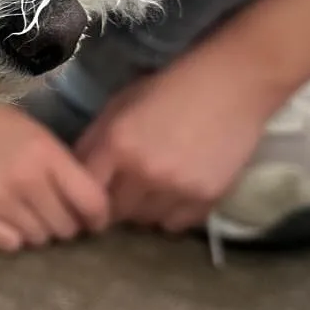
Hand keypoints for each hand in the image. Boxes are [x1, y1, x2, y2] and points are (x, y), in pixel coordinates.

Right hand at [0, 104, 110, 251]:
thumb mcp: (32, 132)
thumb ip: (57, 165)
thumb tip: (81, 201)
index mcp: (46, 155)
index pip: (92, 202)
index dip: (97, 217)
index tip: (92, 220)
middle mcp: (26, 182)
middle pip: (66, 227)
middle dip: (63, 222)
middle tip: (50, 213)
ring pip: (38, 239)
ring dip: (35, 229)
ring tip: (21, 212)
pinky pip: (8, 244)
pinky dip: (10, 236)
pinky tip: (2, 219)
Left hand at [76, 43, 281, 232]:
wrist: (231, 85)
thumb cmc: (170, 87)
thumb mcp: (121, 104)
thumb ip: (95, 139)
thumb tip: (77, 170)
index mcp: (117, 145)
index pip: (87, 192)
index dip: (86, 196)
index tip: (91, 196)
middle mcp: (144, 172)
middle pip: (116, 212)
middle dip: (115, 204)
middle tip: (123, 191)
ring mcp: (178, 188)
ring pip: (146, 221)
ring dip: (144, 209)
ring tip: (151, 190)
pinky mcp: (208, 198)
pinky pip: (177, 224)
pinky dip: (172, 214)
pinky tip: (175, 194)